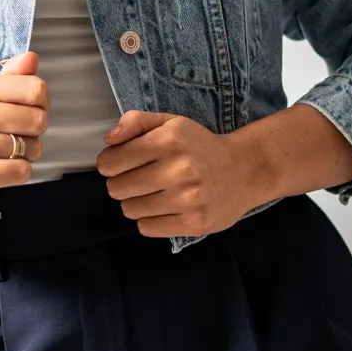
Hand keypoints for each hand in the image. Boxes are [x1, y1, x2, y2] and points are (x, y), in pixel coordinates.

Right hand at [0, 52, 48, 213]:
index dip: (42, 104)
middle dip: (34, 133)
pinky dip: (19, 173)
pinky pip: (21, 171)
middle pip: (38, 120)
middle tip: (13, 136)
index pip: (36, 89)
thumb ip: (11, 77)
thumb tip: (31, 57)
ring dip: (26, 155)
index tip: (27, 111)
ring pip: (31, 148)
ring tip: (2, 154)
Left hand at [95, 110, 266, 236]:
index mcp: (168, 141)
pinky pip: (147, 228)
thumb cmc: (198, 146)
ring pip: (130, 210)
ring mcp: (188, 199)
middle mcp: (179, 170)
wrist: (243, 170)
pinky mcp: (195, 222)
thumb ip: (136, 122)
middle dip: (120, 184)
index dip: (108, 164)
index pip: (111, 162)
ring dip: (135, 203)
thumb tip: (108, 140)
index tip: (118, 164)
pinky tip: (164, 208)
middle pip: (117, 188)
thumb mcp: (170, 122)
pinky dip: (149, 220)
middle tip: (137, 180)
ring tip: (152, 194)